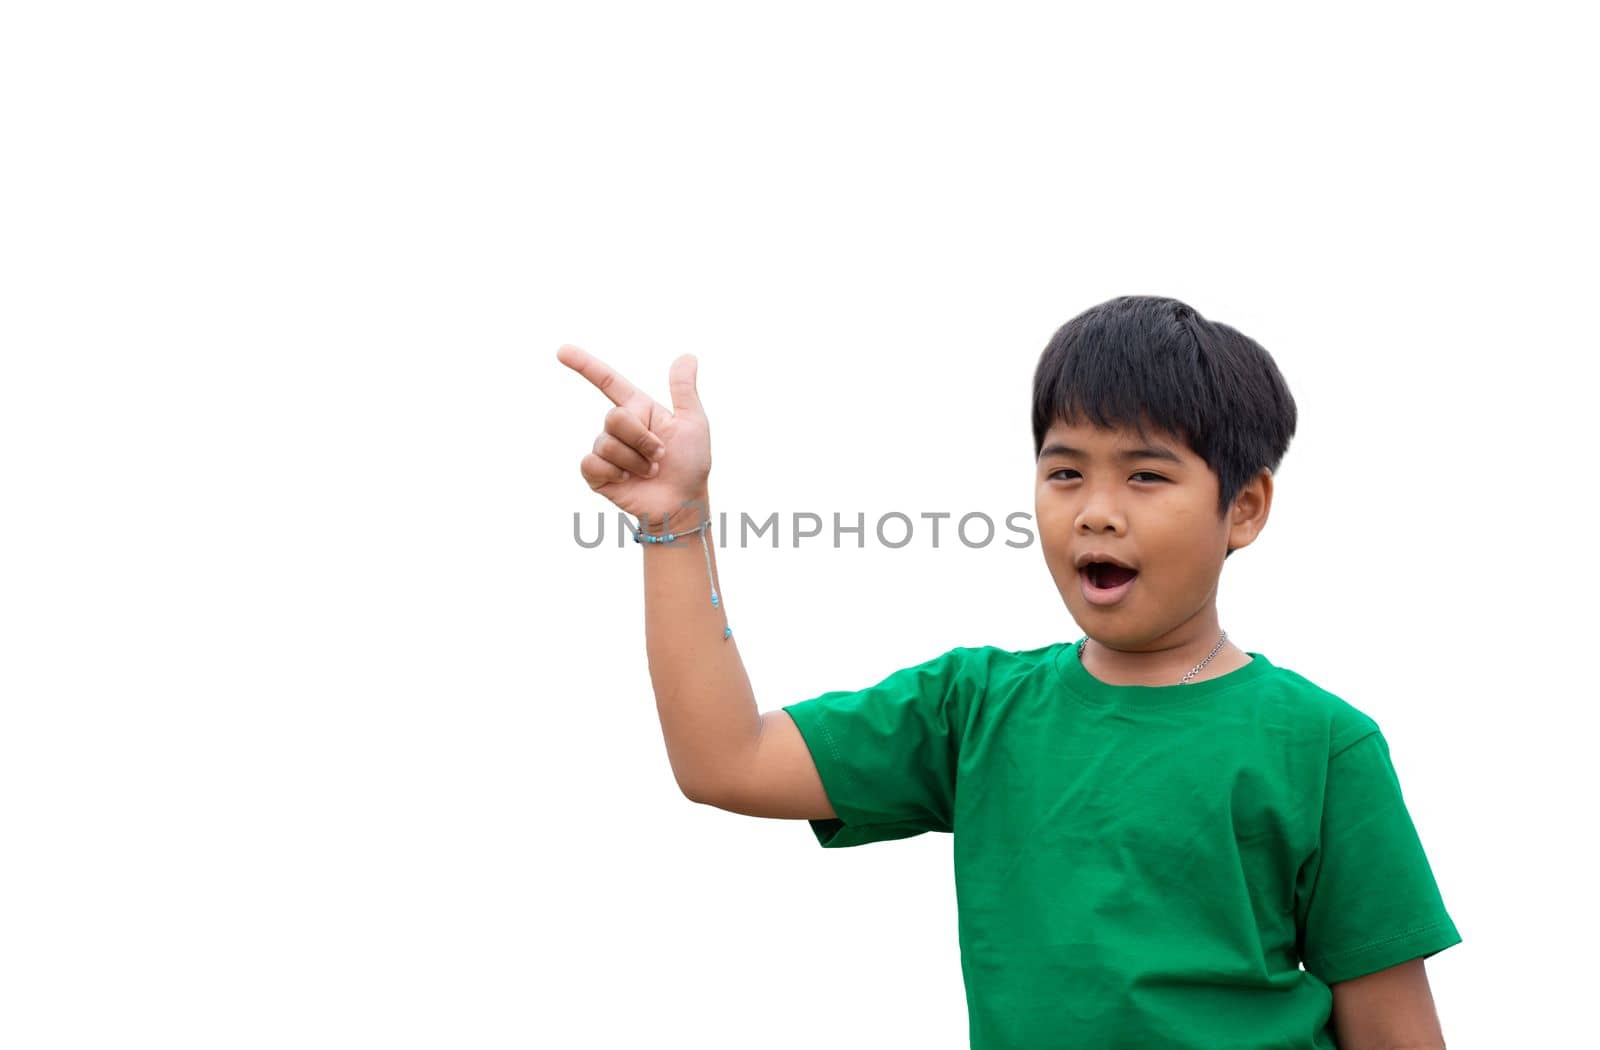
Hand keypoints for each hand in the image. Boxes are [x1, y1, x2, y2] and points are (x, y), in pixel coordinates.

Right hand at [557, 344, 711, 524]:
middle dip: (641, 438)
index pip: (607, 381)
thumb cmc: (691, 464)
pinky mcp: (597, 474)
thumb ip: (684, 390)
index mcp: (639, 409)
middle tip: (660, 455)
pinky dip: (614, 472)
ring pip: (606, 443)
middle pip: (615, 417)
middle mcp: (619, 427)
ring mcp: (606, 450)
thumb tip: (688, 355)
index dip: (584, 365)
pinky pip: (592, 463)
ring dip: (635, 461)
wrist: (683, 503)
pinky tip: (627, 480)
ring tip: (650, 471)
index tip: (561, 351)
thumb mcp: (693, 423)